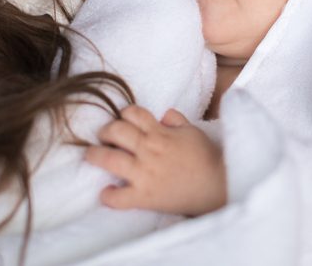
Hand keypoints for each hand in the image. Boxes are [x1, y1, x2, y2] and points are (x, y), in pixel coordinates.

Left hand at [85, 106, 225, 216]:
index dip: (124, 114)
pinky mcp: (144, 197)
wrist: (217, 186)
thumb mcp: (193, 132)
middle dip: (105, 131)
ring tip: (93, 156)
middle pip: (115, 131)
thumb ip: (176, 120)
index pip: (133, 114)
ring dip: (96, 156)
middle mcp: (149, 151)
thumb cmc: (206, 158)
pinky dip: (109, 196)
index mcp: (160, 133)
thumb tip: (163, 114)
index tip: (123, 120)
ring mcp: (145, 174)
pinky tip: (107, 192)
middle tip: (104, 136)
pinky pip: (118, 197)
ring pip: (109, 160)